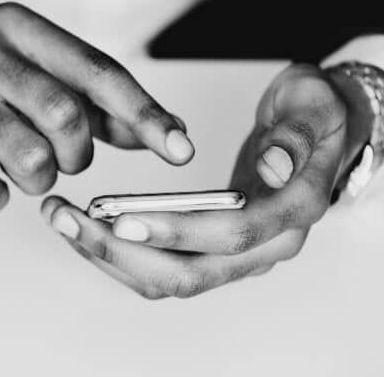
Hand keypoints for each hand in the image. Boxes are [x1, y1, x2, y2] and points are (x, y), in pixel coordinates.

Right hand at [0, 3, 193, 212]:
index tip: (180, 150)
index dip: (145, 114)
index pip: (97, 71)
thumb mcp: (32, 81)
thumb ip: (95, 105)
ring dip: (38, 180)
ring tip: (21, 170)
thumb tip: (166, 131)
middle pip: (66, 115)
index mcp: (17, 27)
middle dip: (77, 155)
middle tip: (62, 161)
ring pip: (30, 158)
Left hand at [41, 63, 383, 298]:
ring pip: (169, 278)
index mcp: (294, 211)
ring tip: (64, 220)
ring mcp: (241, 255)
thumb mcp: (312, 104)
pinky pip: (164, 267)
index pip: (232, 236)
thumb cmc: (313, 113)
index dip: (177, 231)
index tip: (122, 219)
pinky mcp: (216, 251)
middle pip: (190, 272)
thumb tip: (275, 168)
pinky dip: (122, 254)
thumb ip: (295, 136)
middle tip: (70, 218)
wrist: (319, 129)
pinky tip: (87, 228)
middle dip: (122, 252)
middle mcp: (268, 245)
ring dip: (112, 257)